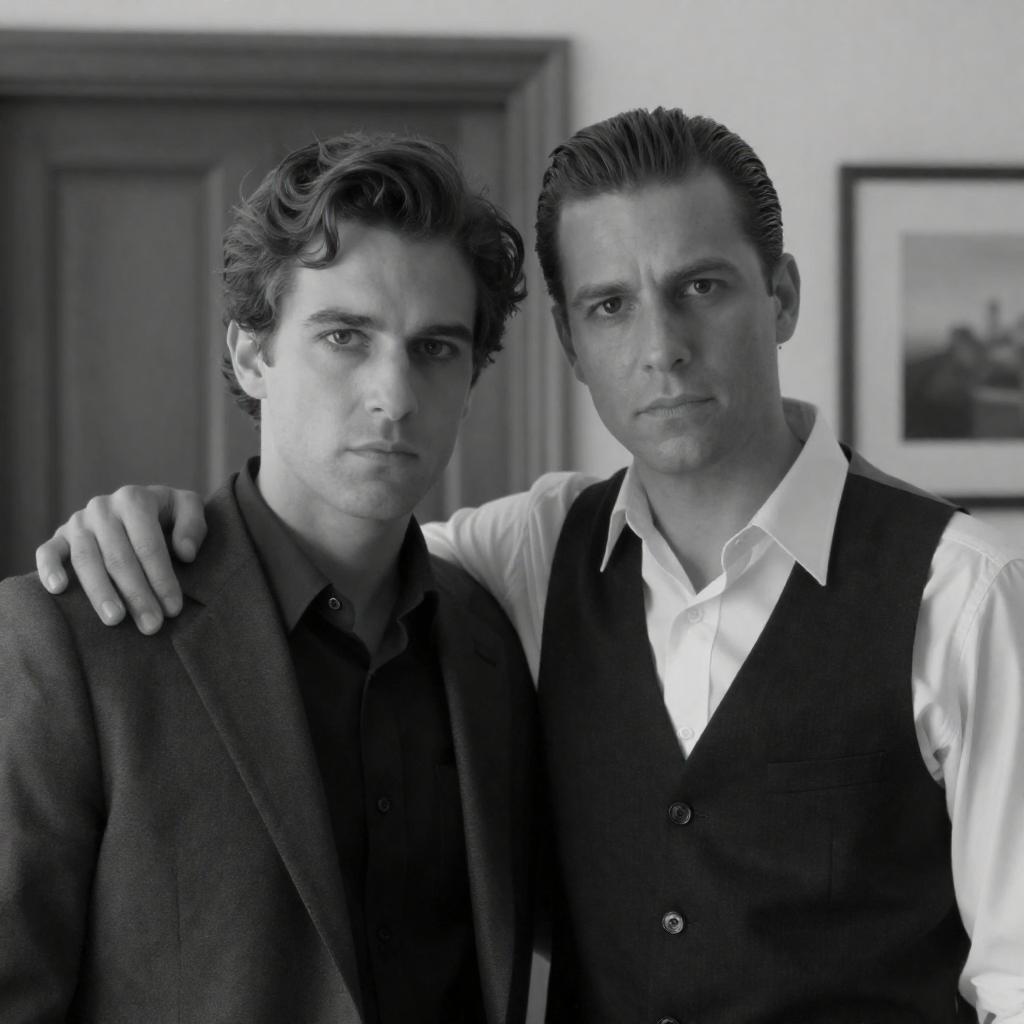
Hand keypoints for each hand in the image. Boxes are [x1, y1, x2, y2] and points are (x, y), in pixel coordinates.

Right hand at [35, 485, 206, 633]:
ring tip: (115, 620)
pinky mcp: (59, 536)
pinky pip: (47, 552)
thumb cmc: (169, 515)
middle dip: (136, 594)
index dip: (161, 579)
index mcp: (134, 499)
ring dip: (100, 592)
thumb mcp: (188, 508)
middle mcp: (102, 508)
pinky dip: (49, 569)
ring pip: (85, 560)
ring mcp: (78, 522)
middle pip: (118, 557)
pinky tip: (59, 590)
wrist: (140, 506)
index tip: (173, 609)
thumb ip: (193, 525)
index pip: (148, 545)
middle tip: (151, 625)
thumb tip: (185, 553)